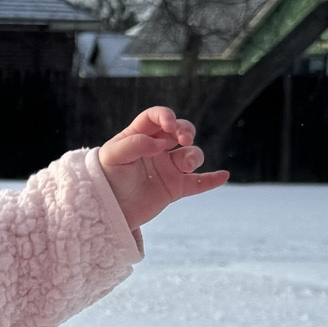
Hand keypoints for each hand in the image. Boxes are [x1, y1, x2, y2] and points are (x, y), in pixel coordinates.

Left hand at [98, 107, 228, 231]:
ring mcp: (167, 168)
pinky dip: (211, 180)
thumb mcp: (113, 157)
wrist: (105, 209)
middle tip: (184, 139)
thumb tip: (159, 142)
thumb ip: (134, 144)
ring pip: (191, 155)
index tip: (169, 125)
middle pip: (180, 131)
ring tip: (186, 165)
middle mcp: (156, 149)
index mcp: (139, 136)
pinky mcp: (174, 188)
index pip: (156, 117)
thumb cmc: (104, 179)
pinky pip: (197, 183)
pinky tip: (223, 176)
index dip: (165, 117)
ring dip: (194, 156)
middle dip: (186, 130)